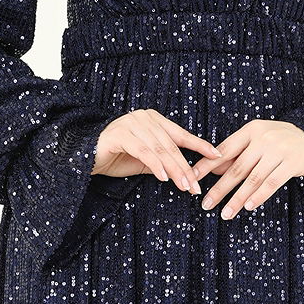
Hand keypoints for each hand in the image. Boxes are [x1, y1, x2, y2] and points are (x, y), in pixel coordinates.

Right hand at [92, 108, 222, 194]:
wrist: (85, 157)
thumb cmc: (117, 157)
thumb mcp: (146, 161)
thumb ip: (164, 161)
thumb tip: (188, 173)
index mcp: (154, 120)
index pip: (181, 134)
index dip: (200, 145)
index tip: (217, 156)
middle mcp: (144, 117)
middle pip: (172, 145)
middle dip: (186, 167)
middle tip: (196, 186)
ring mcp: (131, 123)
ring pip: (159, 149)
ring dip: (174, 169)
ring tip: (184, 186)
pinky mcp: (119, 134)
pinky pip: (142, 151)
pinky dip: (155, 165)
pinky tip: (163, 178)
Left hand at [188, 118, 303, 219]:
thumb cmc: (284, 141)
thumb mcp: (260, 139)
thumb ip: (239, 152)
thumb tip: (212, 169)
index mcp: (251, 130)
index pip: (224, 150)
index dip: (207, 165)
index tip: (192, 179)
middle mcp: (263, 138)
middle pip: (236, 167)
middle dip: (219, 188)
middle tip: (205, 204)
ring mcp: (279, 149)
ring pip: (253, 178)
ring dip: (237, 198)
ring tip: (225, 213)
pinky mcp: (293, 162)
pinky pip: (272, 182)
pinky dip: (259, 195)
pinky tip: (248, 206)